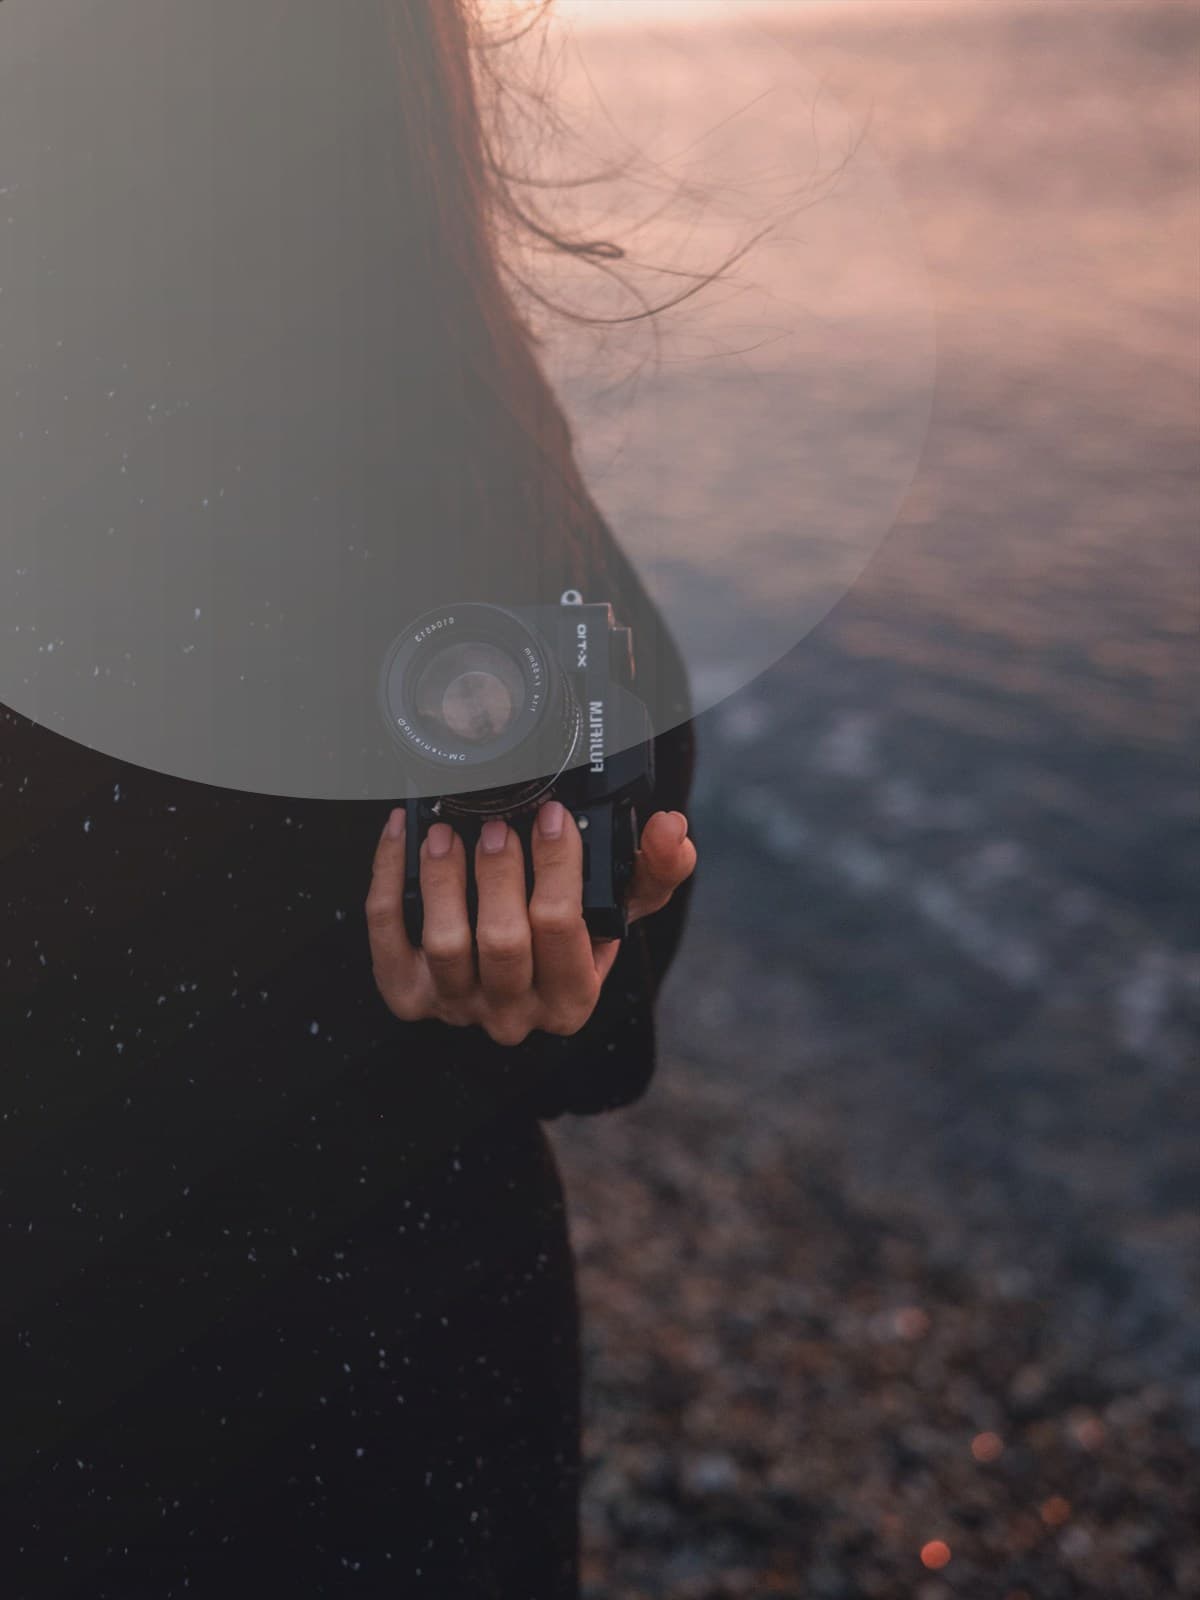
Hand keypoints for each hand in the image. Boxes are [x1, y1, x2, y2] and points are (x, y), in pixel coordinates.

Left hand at [365, 802, 696, 1046]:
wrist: (517, 973)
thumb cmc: (574, 932)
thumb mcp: (623, 906)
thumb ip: (656, 868)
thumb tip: (671, 830)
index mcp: (572, 998)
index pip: (564, 930)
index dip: (557, 868)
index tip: (553, 816)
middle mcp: (514, 1014)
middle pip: (502, 943)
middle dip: (498, 876)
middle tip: (497, 826)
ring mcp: (456, 1007)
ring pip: (445, 944)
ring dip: (443, 880)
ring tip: (447, 831)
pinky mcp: (406, 992)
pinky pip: (388, 936)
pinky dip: (389, 878)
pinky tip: (403, 833)